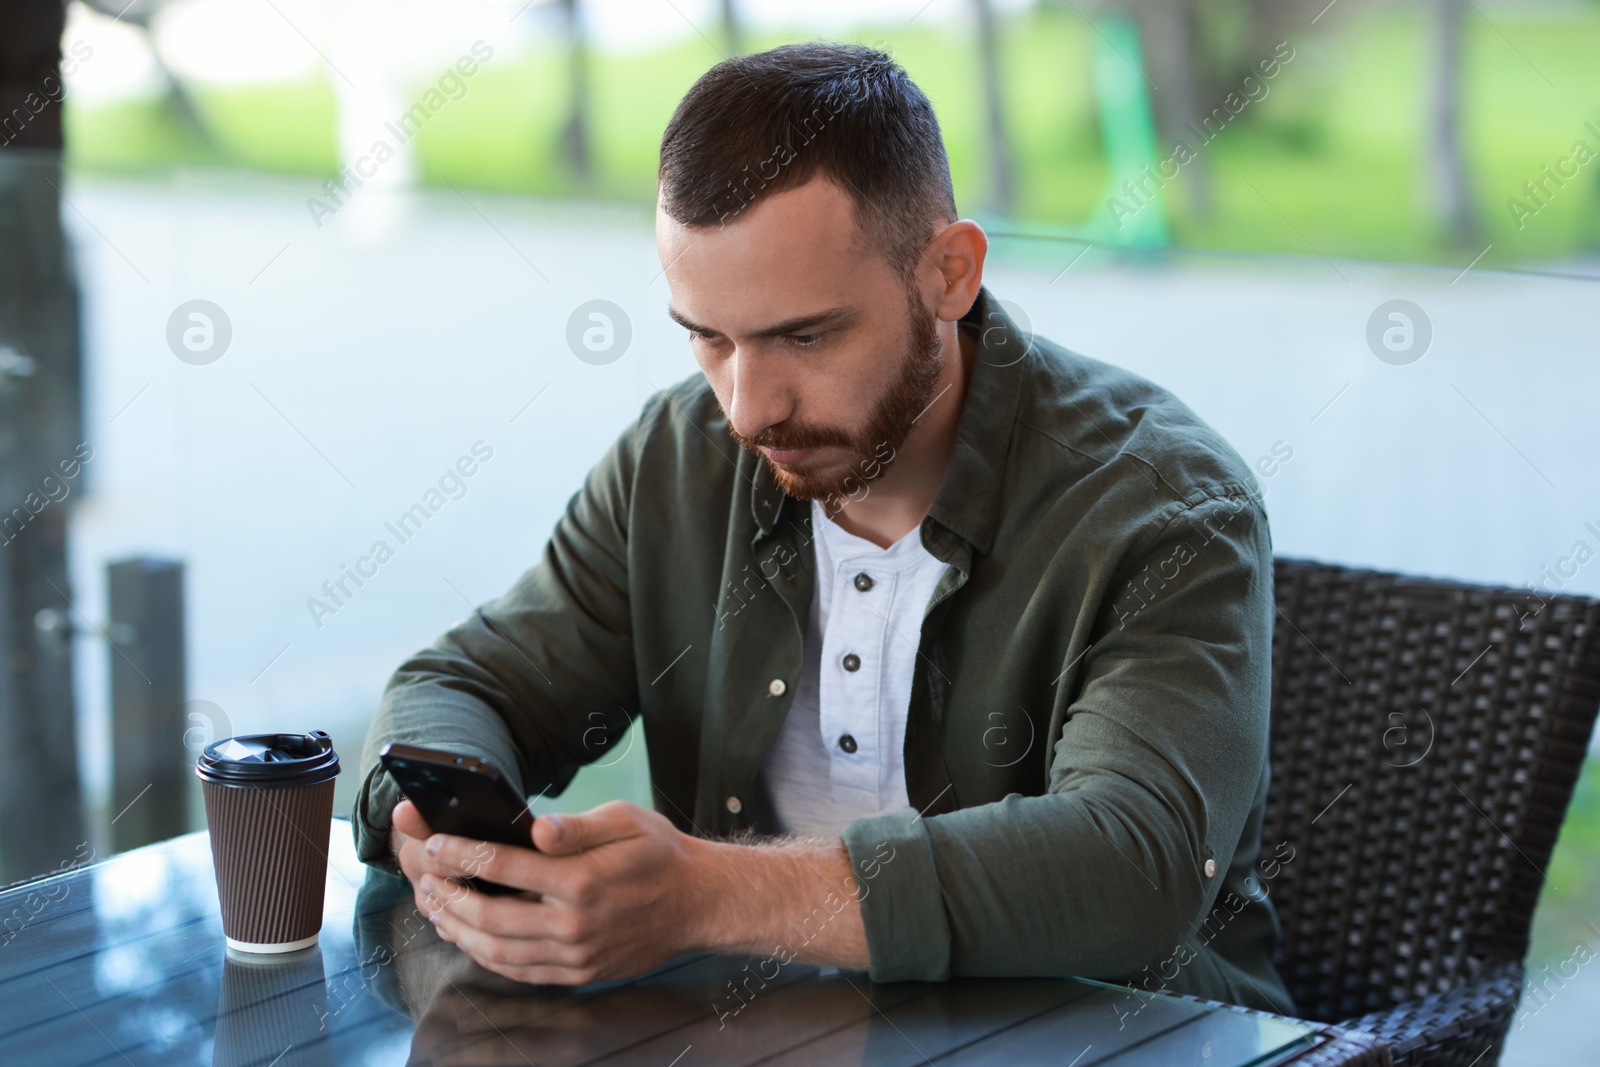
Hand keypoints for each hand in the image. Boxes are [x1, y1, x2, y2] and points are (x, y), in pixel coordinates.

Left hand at [393, 798, 709, 985]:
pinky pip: (518, 971)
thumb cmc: (659, 854)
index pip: (505, 866)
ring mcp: (575, 955)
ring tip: (436, 907)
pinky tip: (469, 936)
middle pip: (490, 916)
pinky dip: (485, 955)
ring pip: (497, 950)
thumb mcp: (626, 821)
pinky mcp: (577, 973)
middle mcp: (575, 924)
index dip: (462, 854)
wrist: (696, 903)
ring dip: (458, 930)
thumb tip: (539, 829)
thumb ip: (579, 826)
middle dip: (448, 895)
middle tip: (424, 878)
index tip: (434, 843)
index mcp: (583, 880)